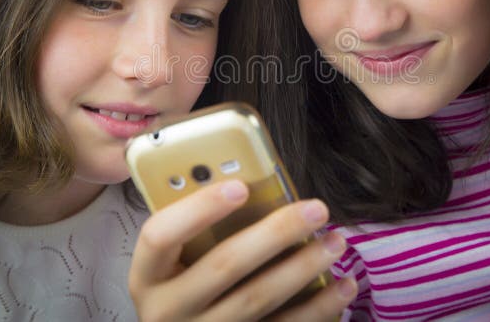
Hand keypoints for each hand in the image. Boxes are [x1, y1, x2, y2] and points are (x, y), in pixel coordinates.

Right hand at [128, 180, 356, 320]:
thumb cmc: (186, 284)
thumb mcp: (176, 260)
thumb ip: (199, 227)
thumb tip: (254, 181)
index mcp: (148, 275)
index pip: (159, 235)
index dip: (198, 208)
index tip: (240, 186)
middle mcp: (168, 310)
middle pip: (223, 266)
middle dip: (275, 234)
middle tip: (315, 209)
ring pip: (257, 299)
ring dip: (303, 268)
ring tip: (335, 240)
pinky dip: (317, 309)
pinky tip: (341, 285)